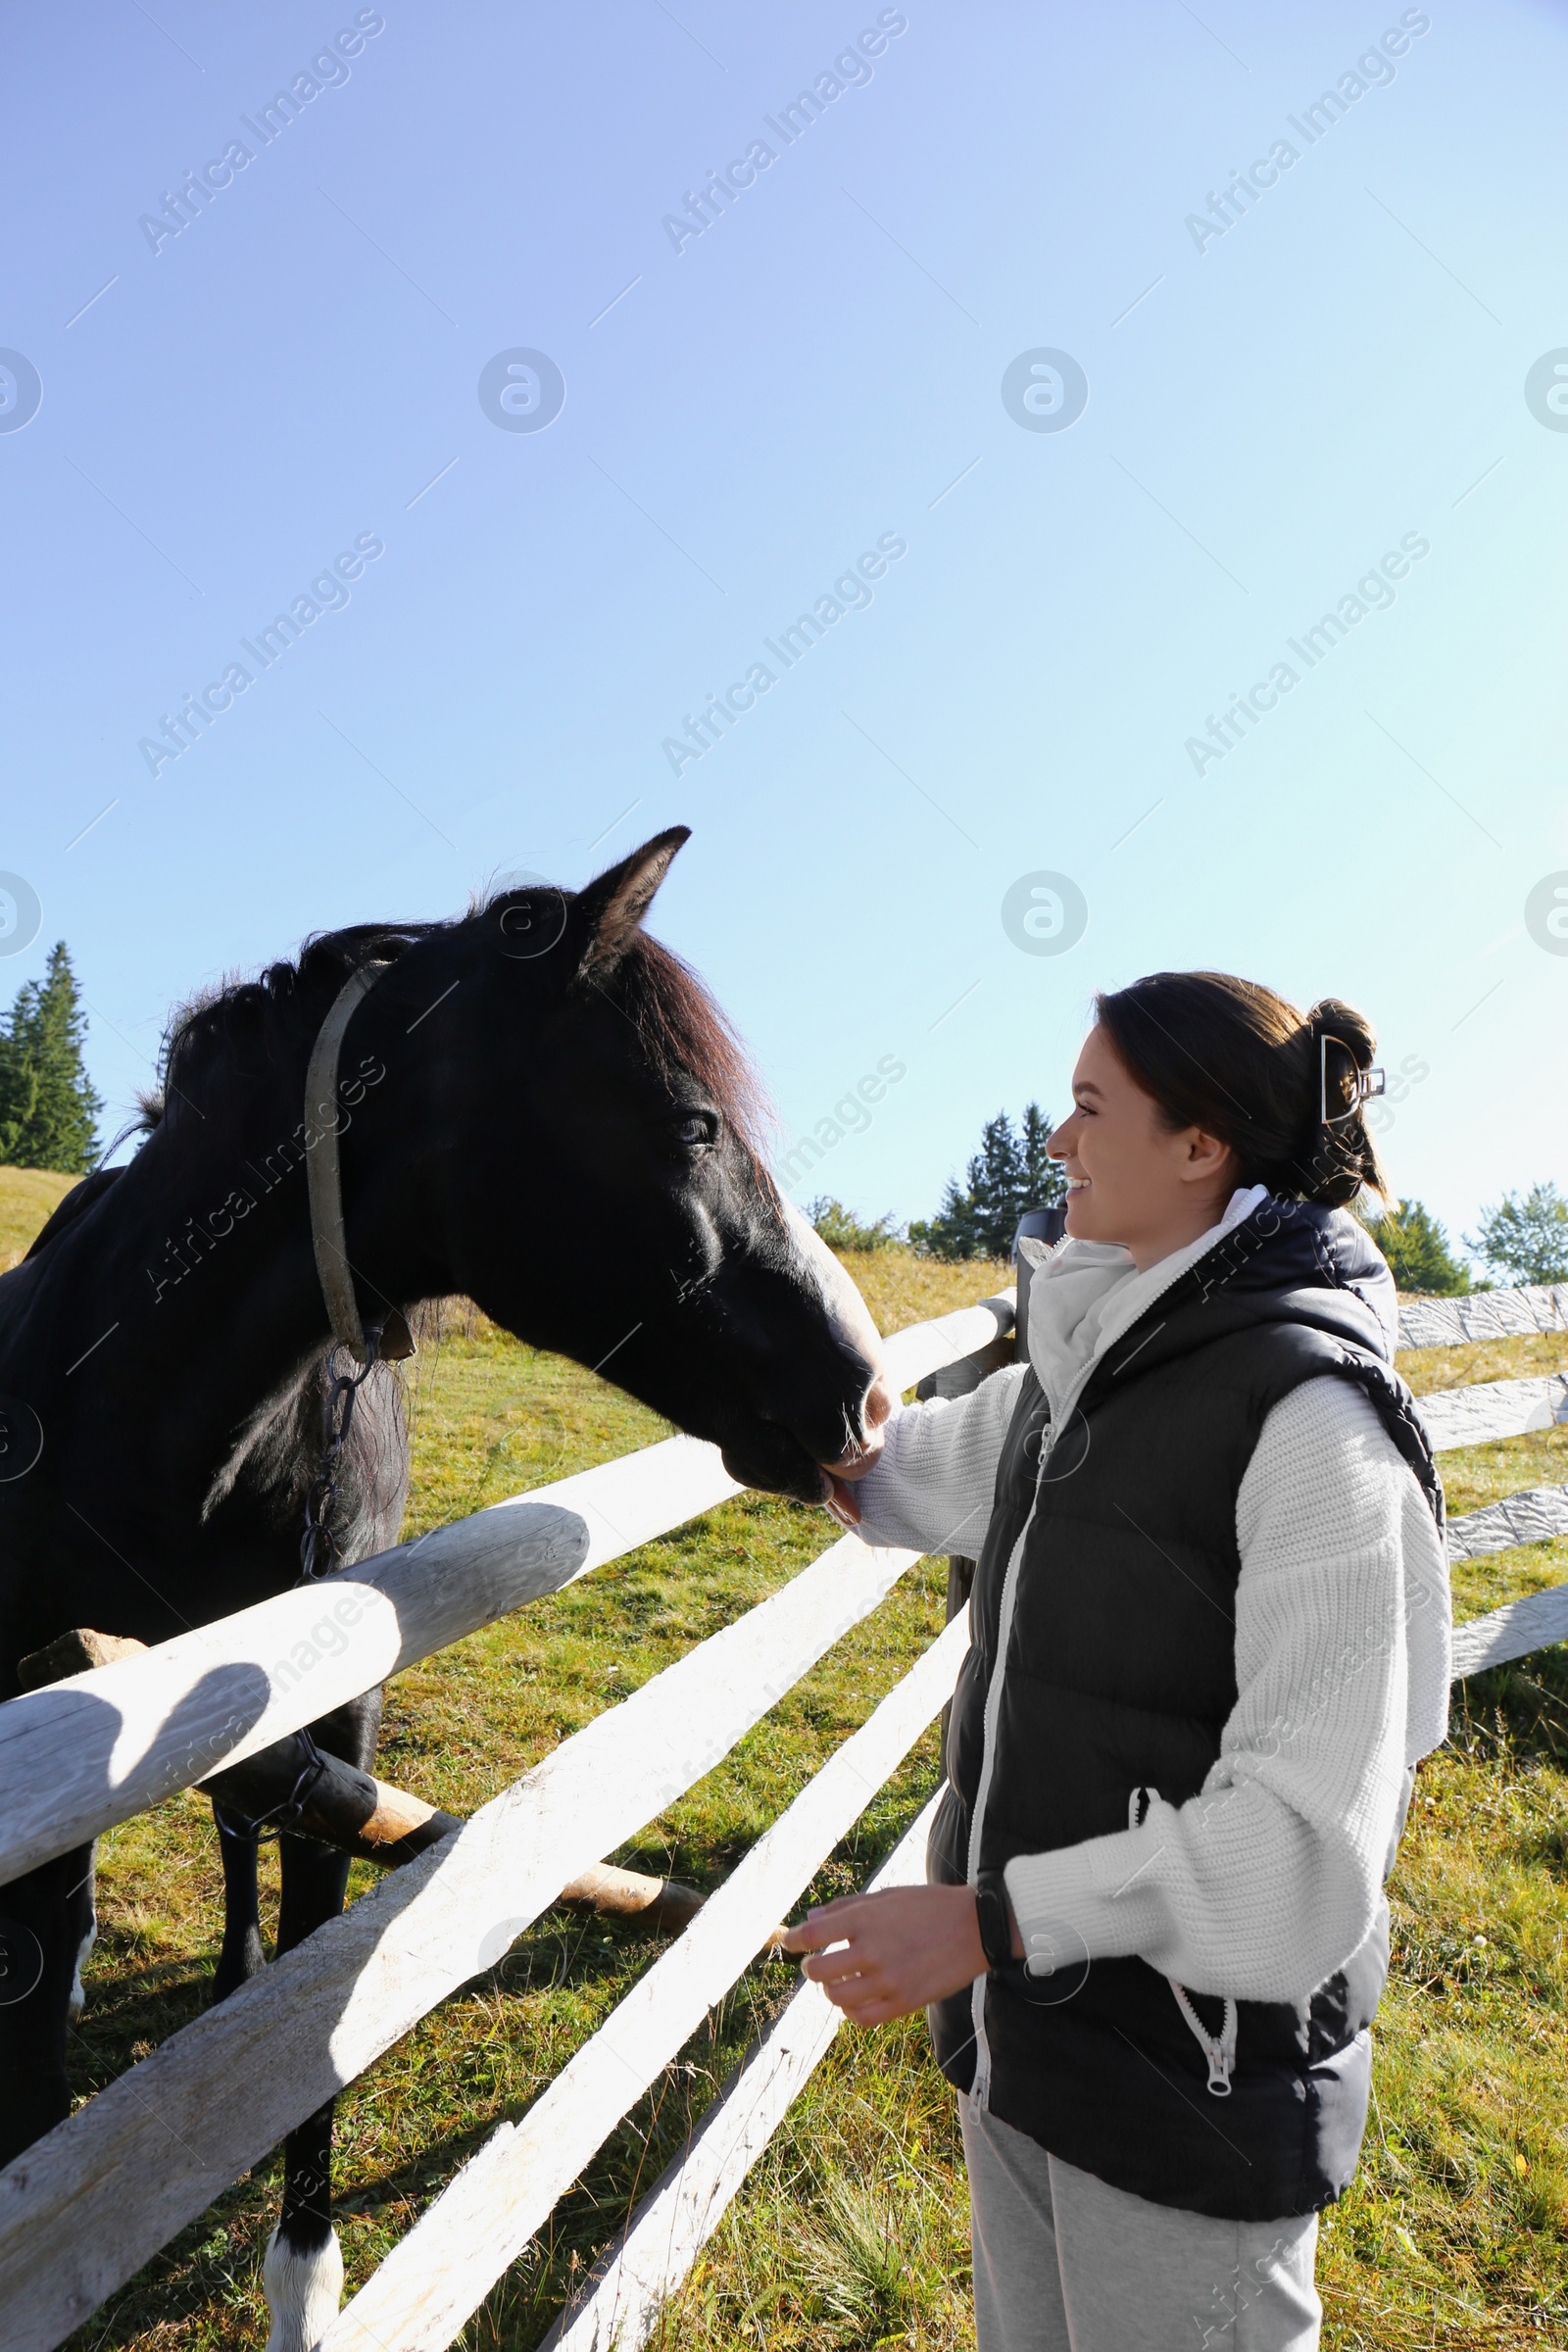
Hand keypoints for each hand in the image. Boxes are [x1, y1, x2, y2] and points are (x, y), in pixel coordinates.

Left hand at [781, 1884, 1008, 2026]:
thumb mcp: (887, 1895)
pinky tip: (855, 1998)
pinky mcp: (904, 2002)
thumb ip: (846, 1907)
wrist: (975, 1928)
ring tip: (837, 1981)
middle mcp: (873, 1950)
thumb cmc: (929, 1906)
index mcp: (867, 1918)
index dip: (794, 1940)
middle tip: (815, 1964)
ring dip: (830, 1989)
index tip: (791, 1942)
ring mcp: (889, 1979)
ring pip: (837, 1997)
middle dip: (810, 1968)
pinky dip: (851, 2010)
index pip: (813, 1934)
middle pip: (818, 1970)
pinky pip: (862, 2017)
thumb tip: (810, 1918)